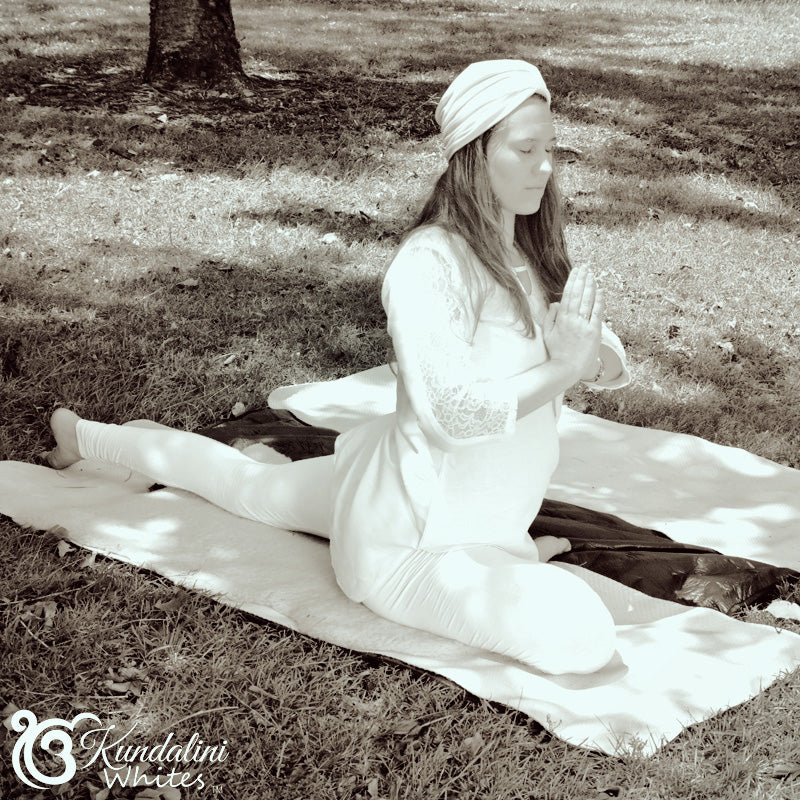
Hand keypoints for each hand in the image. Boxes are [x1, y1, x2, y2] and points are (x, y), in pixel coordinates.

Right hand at [542, 266, 602, 382]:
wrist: (566, 368)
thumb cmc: (556, 352)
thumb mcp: (547, 334)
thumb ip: (550, 317)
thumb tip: (556, 303)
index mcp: (561, 318)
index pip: (567, 294)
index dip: (572, 281)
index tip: (576, 270)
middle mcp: (572, 319)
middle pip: (578, 294)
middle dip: (582, 278)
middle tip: (586, 267)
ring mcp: (583, 325)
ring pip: (587, 300)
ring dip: (590, 286)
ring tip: (592, 274)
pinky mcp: (593, 332)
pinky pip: (597, 313)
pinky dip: (599, 301)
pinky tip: (600, 291)